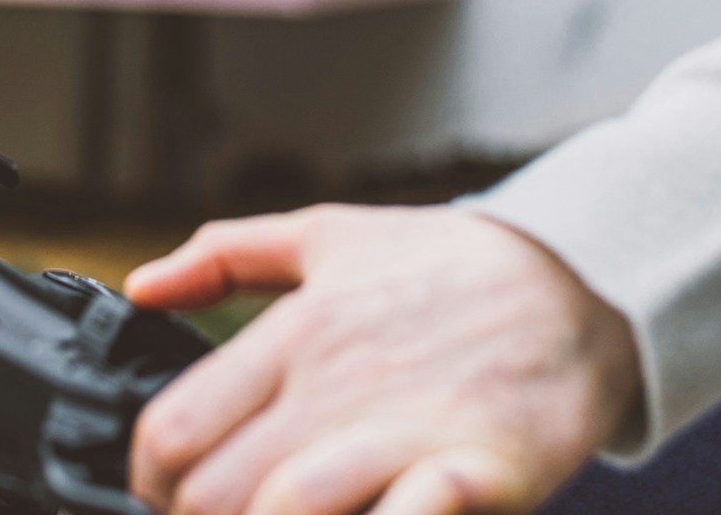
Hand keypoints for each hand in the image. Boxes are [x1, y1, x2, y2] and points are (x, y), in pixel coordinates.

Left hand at [123, 204, 639, 514]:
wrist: (581, 281)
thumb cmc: (452, 267)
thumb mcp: (332, 234)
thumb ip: (227, 254)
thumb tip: (139, 287)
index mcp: (296, 330)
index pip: (171, 431)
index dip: (149, 486)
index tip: (168, 499)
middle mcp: (337, 382)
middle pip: (212, 494)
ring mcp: (404, 429)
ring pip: (286, 512)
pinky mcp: (474, 470)